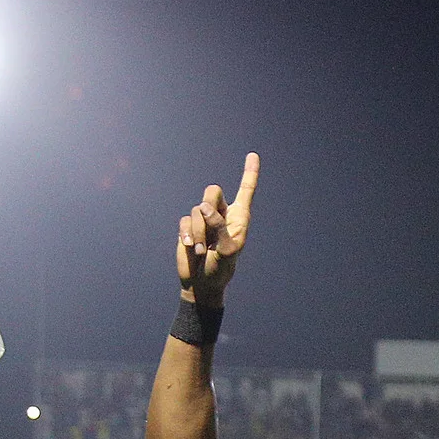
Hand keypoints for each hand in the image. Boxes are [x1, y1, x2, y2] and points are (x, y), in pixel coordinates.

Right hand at [176, 152, 259, 307]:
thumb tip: (205, 208)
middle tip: (210, 229)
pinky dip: (188, 234)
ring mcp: (204, 220)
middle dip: (208, 208)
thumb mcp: (227, 252)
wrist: (202, 284)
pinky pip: (185, 221)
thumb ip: (219, 228)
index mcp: (239, 218)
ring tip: (203, 250)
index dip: (249, 173)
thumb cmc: (221, 270)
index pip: (246, 191)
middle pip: (212, 191)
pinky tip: (192, 248)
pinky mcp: (189, 226)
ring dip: (199, 232)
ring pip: (197, 210)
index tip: (253, 154)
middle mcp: (222, 214)